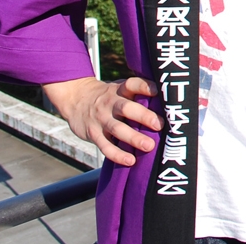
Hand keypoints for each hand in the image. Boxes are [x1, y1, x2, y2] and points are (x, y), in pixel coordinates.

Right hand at [43, 76, 161, 166]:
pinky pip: (105, 146)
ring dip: (133, 138)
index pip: (132, 85)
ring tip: (149, 146)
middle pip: (127, 108)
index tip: (158, 91)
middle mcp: (110, 103)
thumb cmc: (108, 96)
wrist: (75, 99)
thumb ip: (139, 94)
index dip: (145, 86)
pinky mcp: (93, 134)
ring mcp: (101, 119)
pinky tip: (130, 161)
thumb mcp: (120, 89)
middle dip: (143, 116)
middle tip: (160, 125)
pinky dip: (117, 154)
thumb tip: (169, 103)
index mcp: (120, 90)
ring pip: (117, 129)